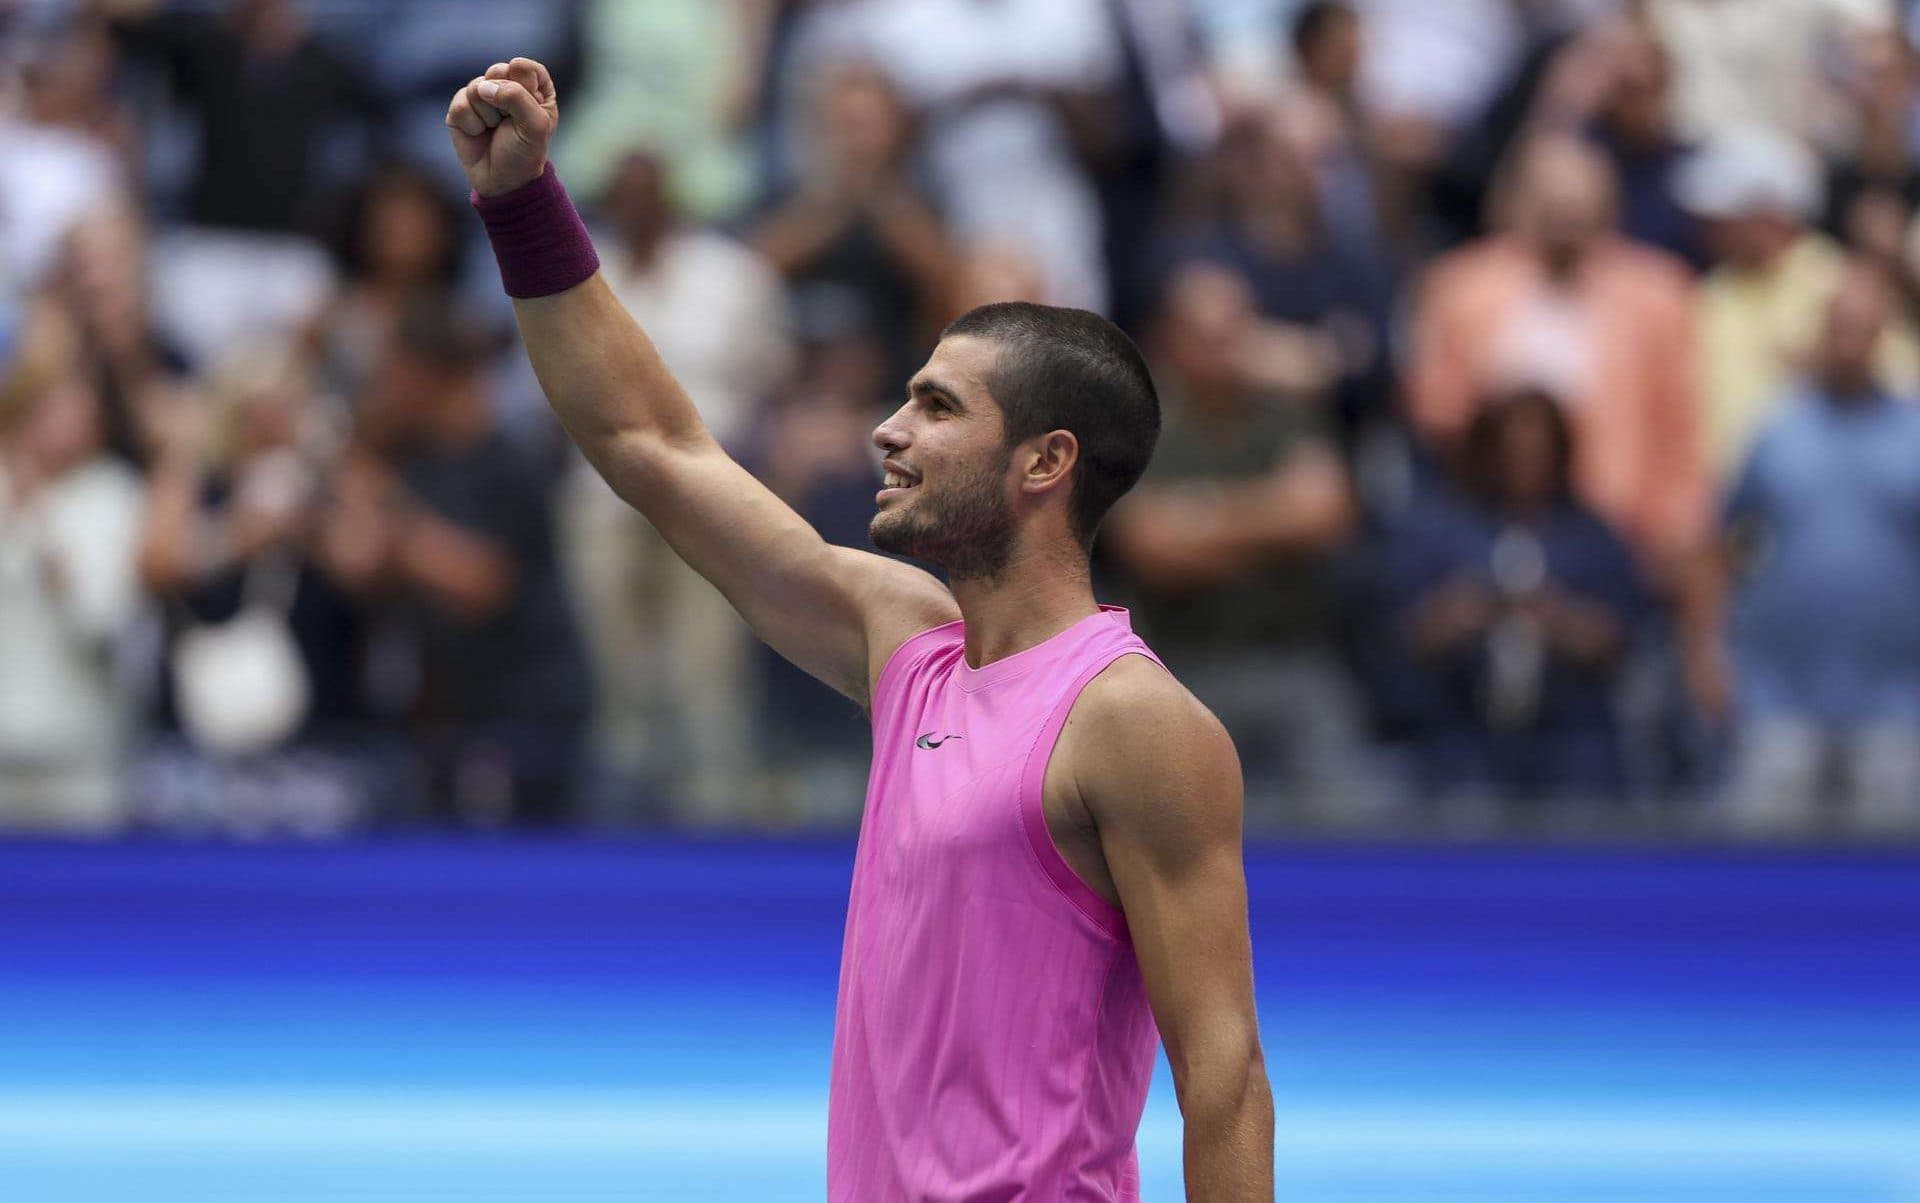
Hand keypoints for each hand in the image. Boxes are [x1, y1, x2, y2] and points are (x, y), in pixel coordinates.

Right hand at [446, 57, 558, 197]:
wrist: (502, 181)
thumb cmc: (524, 153)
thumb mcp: (535, 126)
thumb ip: (516, 97)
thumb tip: (483, 86)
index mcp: (534, 87)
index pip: (525, 67)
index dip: (525, 87)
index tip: (530, 109)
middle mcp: (507, 86)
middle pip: (499, 71)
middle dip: (504, 100)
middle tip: (509, 121)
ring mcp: (482, 95)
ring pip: (477, 87)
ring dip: (488, 115)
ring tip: (494, 129)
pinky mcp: (461, 107)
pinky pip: (460, 104)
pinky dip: (472, 124)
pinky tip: (479, 133)